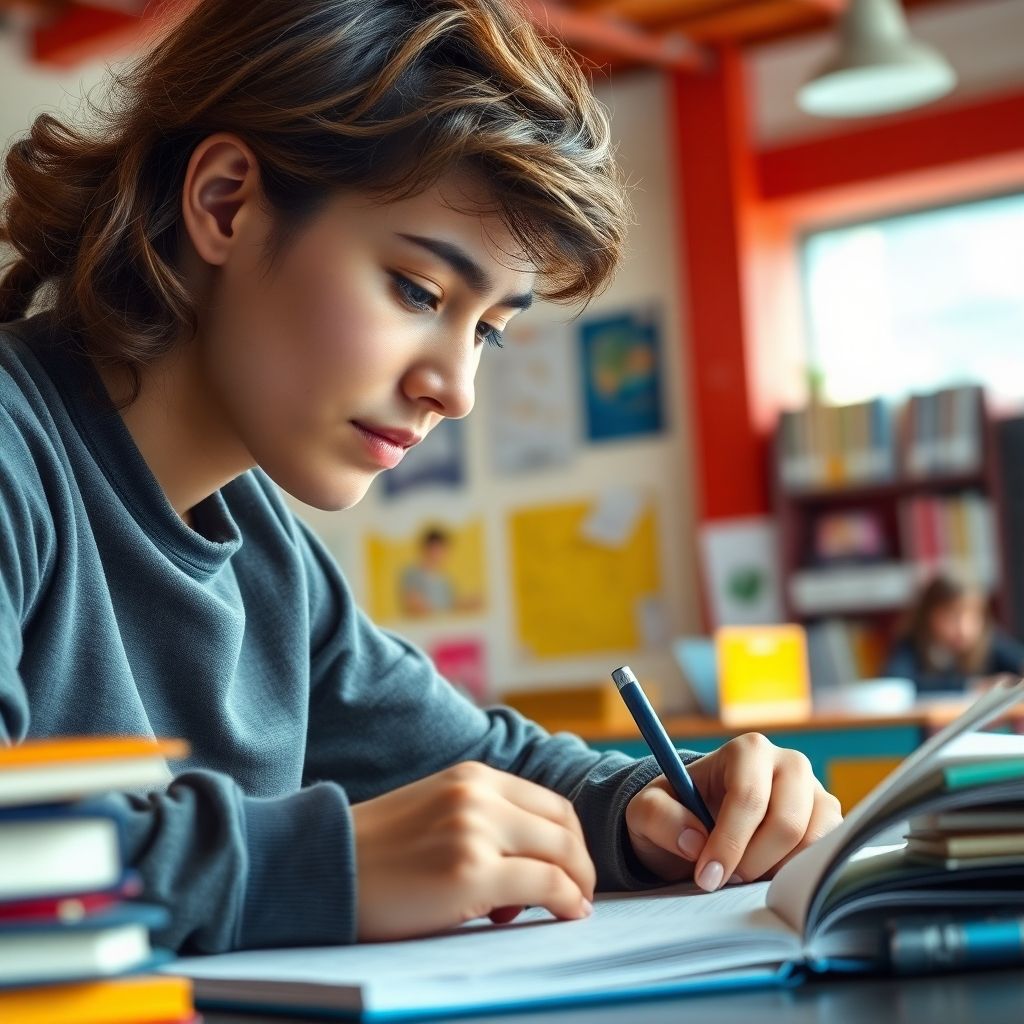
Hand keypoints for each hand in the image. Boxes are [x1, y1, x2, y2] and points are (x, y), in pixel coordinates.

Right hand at [351, 761, 595, 940]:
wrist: (322, 868)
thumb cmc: (377, 853)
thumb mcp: (436, 813)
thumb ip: (484, 820)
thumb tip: (537, 866)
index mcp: (472, 776)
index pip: (549, 802)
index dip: (569, 839)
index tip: (568, 868)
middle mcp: (478, 795)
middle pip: (563, 826)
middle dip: (580, 864)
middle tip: (576, 893)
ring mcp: (475, 831)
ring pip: (562, 854)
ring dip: (576, 884)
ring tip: (565, 907)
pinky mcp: (470, 872)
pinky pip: (545, 886)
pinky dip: (566, 902)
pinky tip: (563, 915)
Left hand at [625, 733, 842, 891]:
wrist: (700, 822)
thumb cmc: (677, 812)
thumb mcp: (647, 810)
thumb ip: (659, 817)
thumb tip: (694, 840)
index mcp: (747, 750)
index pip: (748, 797)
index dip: (728, 842)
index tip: (706, 876)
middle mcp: (789, 763)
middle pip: (787, 822)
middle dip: (752, 861)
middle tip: (724, 880)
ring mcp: (815, 792)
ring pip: (812, 842)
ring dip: (775, 871)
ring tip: (742, 875)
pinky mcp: (828, 822)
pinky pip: (828, 854)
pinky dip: (798, 874)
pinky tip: (766, 875)